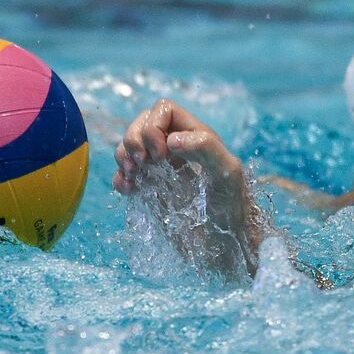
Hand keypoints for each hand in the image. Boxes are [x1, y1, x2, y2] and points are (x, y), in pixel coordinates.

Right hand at [114, 98, 263, 272]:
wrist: (229, 243)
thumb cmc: (234, 206)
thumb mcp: (227, 173)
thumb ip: (206, 148)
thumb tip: (171, 139)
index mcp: (195, 135)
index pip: (163, 110)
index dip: (154, 126)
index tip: (160, 154)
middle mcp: (176, 147)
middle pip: (142, 123)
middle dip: (134, 139)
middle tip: (142, 164)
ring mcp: (161, 168)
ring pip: (130, 145)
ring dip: (123, 156)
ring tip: (132, 176)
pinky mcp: (151, 188)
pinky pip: (125, 173)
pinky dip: (119, 177)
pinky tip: (127, 190)